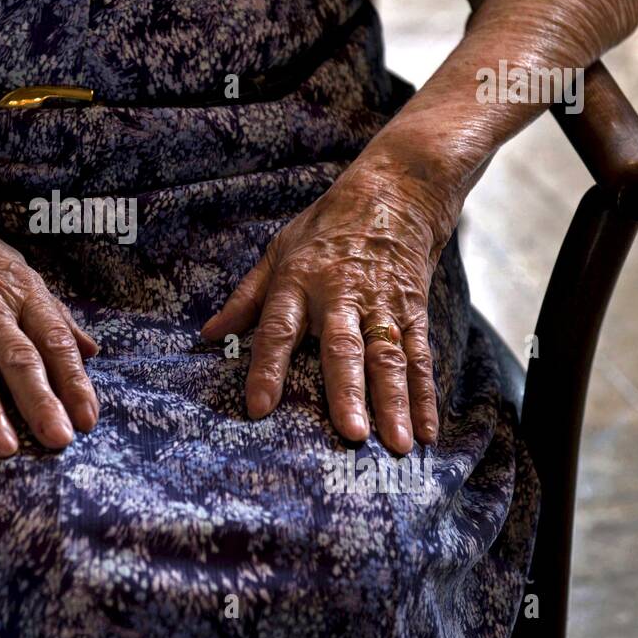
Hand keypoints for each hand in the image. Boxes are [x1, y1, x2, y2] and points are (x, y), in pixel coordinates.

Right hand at [0, 188, 99, 463]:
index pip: (55, 340)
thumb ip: (55, 314)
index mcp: (21, 293)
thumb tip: (94, 351)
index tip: (89, 418)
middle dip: (41, 399)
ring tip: (3, 448)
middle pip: (19, 357)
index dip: (74, 380)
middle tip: (60, 439)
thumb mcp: (17, 270)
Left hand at [201, 155, 461, 453]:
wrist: (394, 193)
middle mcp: (341, 295)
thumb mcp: (278, 251)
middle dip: (347, 392)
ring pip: (388, 358)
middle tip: (350, 433)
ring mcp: (382, 305)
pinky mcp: (413, 311)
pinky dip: (425, 395)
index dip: (267, 369)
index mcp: (299, 282)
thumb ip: (245, 298)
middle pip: (343, 348)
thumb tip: (209, 335)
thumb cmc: (326, 228)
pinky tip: (427, 430)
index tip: (259, 408)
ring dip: (394, 403)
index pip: (277, 329)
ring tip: (398, 444)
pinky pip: (420, 356)